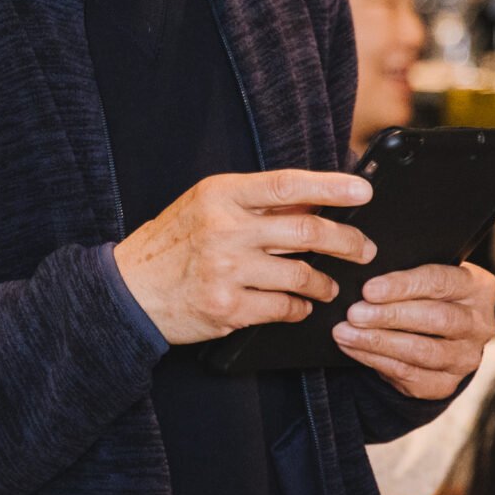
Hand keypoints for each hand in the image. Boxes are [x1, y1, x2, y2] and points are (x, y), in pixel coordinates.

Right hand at [114, 170, 374, 346]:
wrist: (130, 290)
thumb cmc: (174, 243)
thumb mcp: (207, 206)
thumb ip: (256, 203)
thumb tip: (315, 204)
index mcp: (221, 194)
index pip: (287, 185)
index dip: (330, 188)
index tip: (363, 192)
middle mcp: (224, 229)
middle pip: (306, 234)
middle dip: (346, 243)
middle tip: (363, 250)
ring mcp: (225, 270)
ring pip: (300, 276)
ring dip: (324, 283)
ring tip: (329, 286)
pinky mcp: (226, 307)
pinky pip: (283, 308)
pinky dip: (300, 308)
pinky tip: (300, 306)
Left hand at [335, 262, 494, 399]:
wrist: (439, 338)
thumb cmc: (426, 296)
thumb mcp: (426, 279)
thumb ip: (406, 274)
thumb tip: (365, 278)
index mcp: (478, 287)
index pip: (441, 282)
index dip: (403, 286)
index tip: (369, 289)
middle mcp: (479, 324)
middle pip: (437, 319)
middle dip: (390, 316)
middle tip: (354, 313)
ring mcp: (466, 358)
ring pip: (422, 351)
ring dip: (378, 342)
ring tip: (344, 332)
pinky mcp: (446, 384)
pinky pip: (408, 374)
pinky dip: (375, 360)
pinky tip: (353, 348)